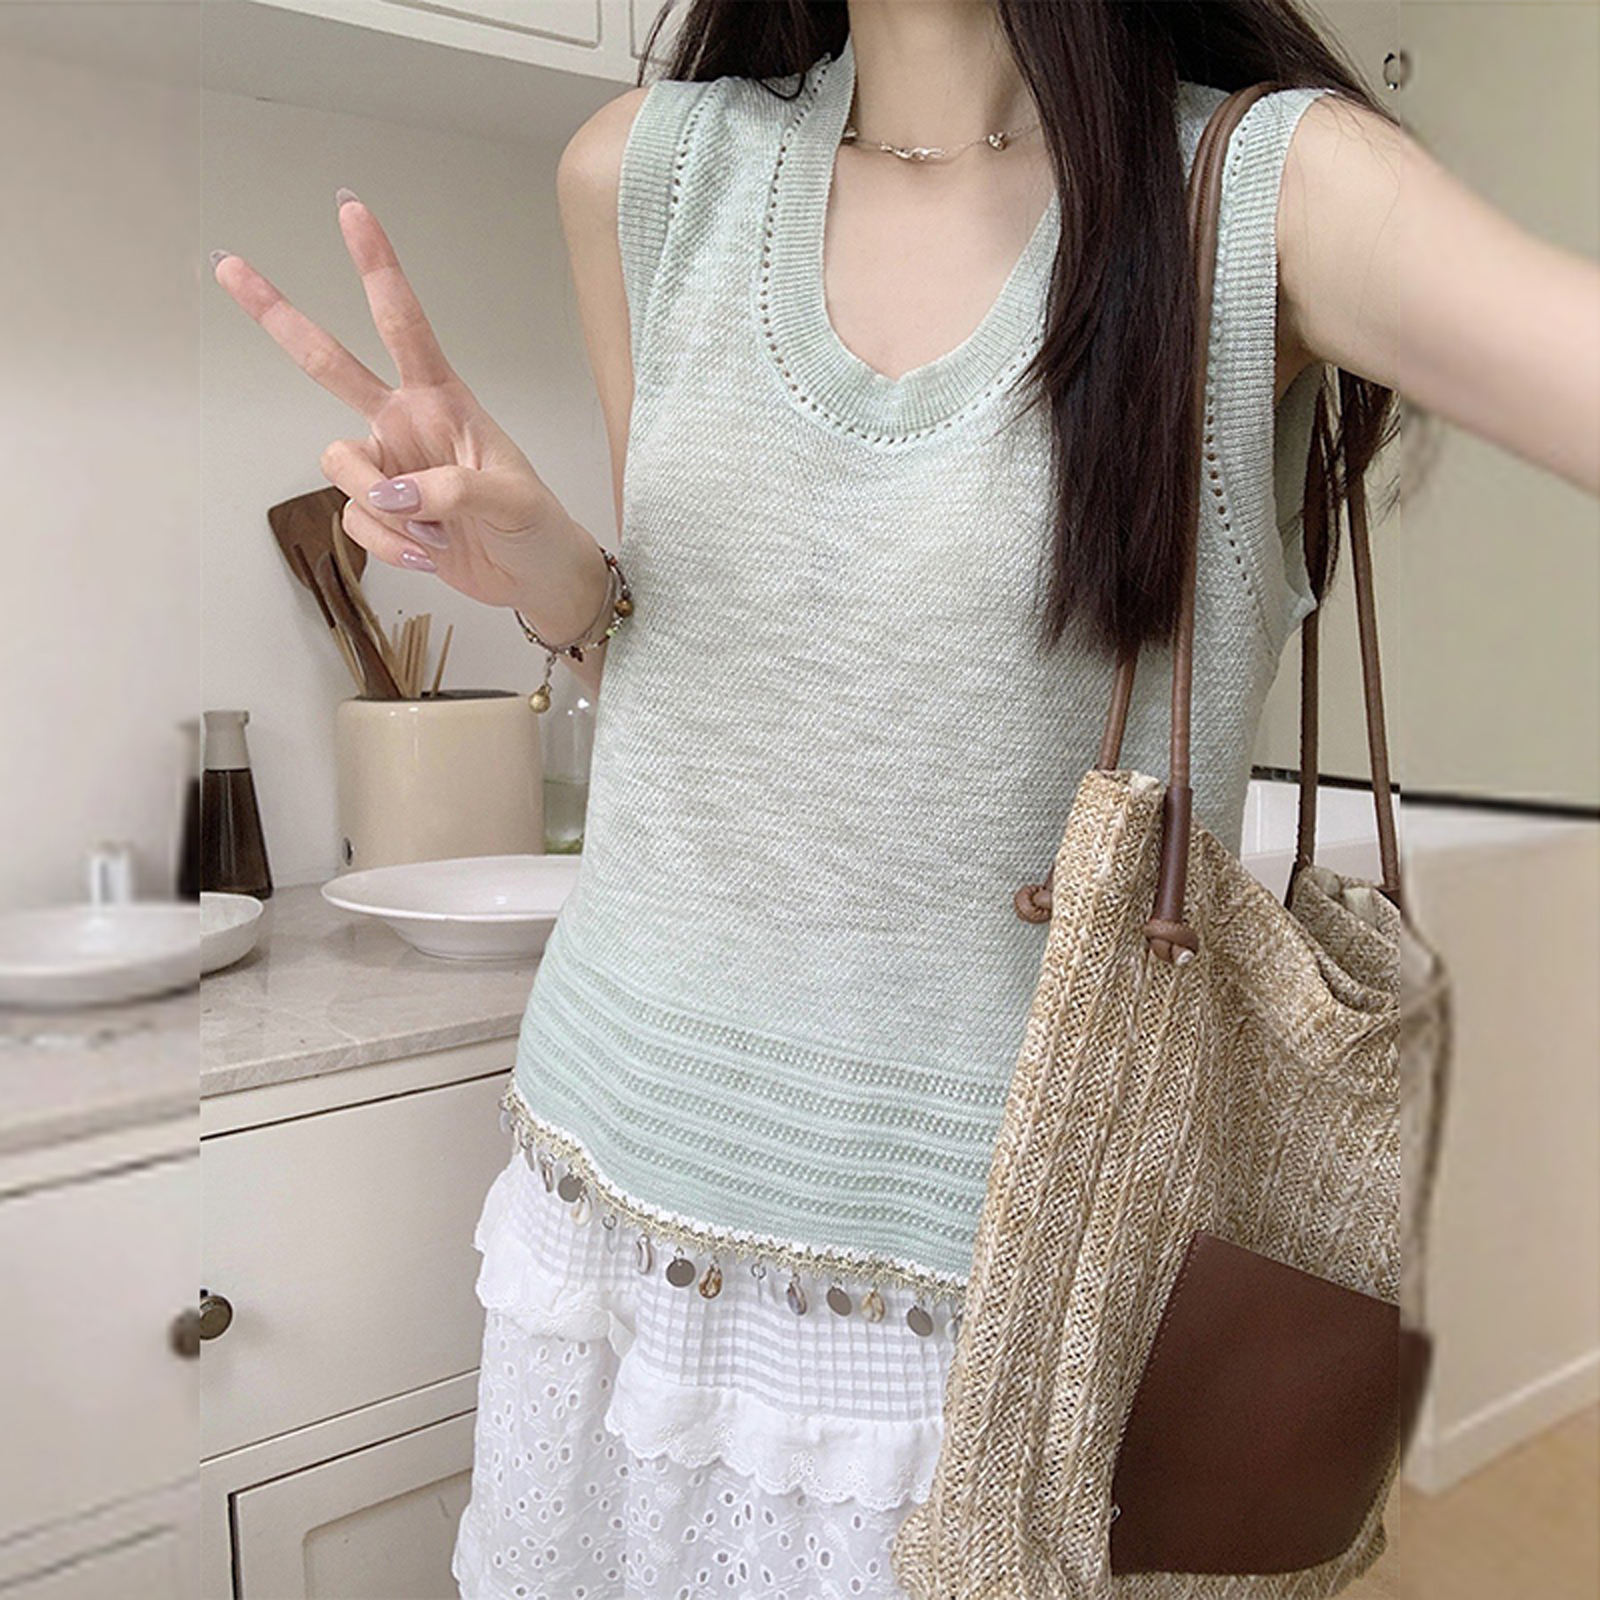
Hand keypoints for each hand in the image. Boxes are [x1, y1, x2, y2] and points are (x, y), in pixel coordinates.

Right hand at [211, 188, 564, 607]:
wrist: (534, 577)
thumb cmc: (536, 526)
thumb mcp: (511, 500)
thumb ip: (449, 490)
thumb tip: (388, 494)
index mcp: (443, 399)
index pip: (402, 322)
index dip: (376, 265)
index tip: (349, 209)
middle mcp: (404, 423)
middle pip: (327, 362)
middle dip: (278, 316)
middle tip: (228, 265)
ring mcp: (388, 467)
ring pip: (340, 467)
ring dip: (386, 513)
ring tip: (439, 534)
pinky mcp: (380, 511)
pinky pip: (356, 520)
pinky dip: (391, 546)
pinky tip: (430, 553)